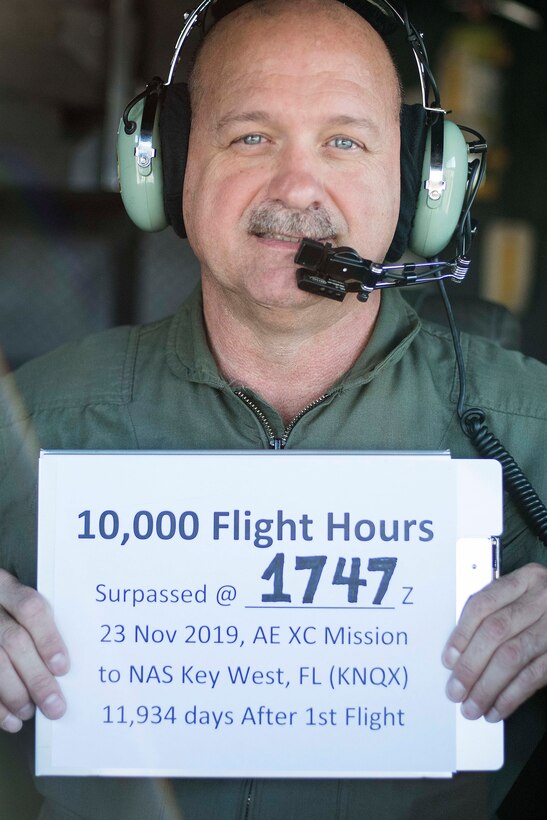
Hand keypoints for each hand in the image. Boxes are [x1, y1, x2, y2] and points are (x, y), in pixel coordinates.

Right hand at [0, 569, 68, 732]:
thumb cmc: (12, 615)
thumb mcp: (19, 603)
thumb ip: (40, 623)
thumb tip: (66, 665)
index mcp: (5, 586)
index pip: (30, 607)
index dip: (48, 638)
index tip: (62, 667)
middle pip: (13, 641)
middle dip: (36, 677)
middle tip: (55, 706)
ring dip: (15, 694)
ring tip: (31, 712)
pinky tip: (10, 720)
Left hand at [442, 562, 546, 721]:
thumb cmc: (544, 609)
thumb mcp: (522, 599)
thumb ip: (495, 614)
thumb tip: (459, 652)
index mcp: (526, 580)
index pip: (483, 604)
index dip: (462, 634)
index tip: (449, 659)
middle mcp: (541, 599)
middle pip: (495, 632)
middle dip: (470, 665)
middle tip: (455, 690)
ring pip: (512, 656)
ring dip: (487, 687)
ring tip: (472, 705)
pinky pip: (533, 676)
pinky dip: (510, 696)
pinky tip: (496, 708)